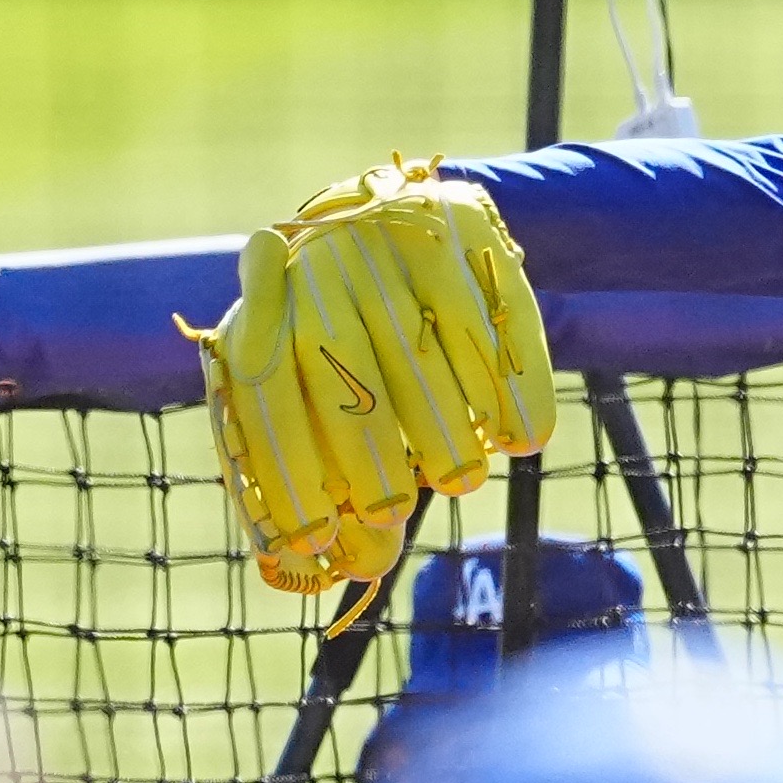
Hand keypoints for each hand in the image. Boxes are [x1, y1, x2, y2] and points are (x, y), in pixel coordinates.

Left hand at [182, 157, 555, 597]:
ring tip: (462, 481)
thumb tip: (345, 570)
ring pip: (417, 349)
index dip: (286, 474)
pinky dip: (505, 386)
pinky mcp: (460, 227)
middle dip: (365, 455)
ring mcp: (391, 245)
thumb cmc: (351, 343)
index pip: (263, 400)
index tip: (314, 544)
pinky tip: (519, 436)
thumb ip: (322, 471)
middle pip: (340, 374)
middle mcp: (319, 270)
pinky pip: (484, 317)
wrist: (398, 212)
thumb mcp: (312, 391)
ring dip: (441, 428)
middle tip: (391, 515)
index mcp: (266, 313)